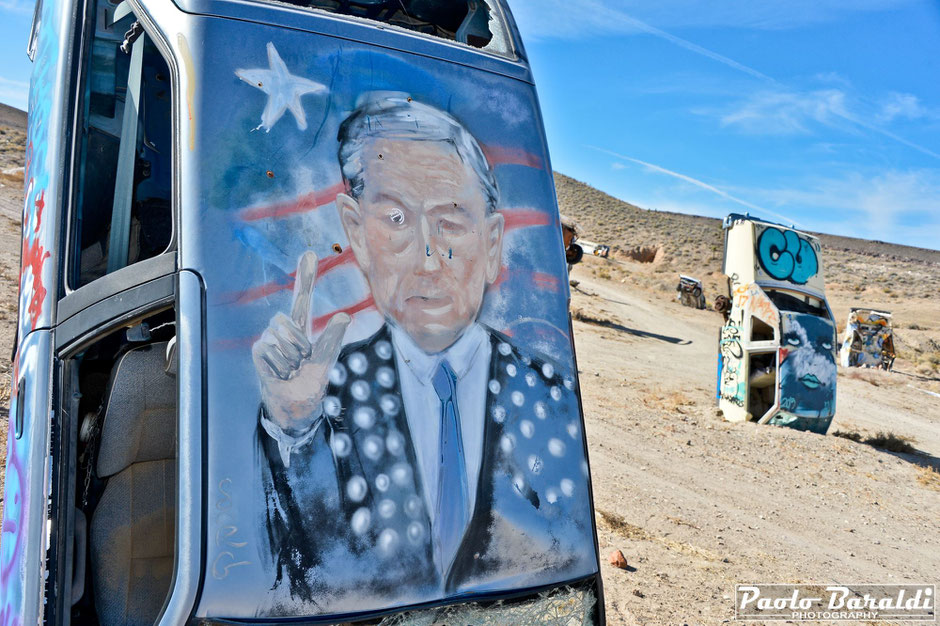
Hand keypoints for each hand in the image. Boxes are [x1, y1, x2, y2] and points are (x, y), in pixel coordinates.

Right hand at [252, 251, 350, 432]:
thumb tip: (344, 316)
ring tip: (291, 369)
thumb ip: (333, 337)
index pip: (303, 297)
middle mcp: (284, 329)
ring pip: (277, 339)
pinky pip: (266, 351)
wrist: (295, 404)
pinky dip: (277, 367)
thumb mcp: (325, 360)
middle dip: (297, 344)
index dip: (306, 276)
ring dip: (288, 360)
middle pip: (286, 320)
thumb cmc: (310, 381)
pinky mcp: (258, 351)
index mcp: (303, 327)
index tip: (309, 253)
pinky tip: (278, 374)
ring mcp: (268, 339)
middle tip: (300, 361)